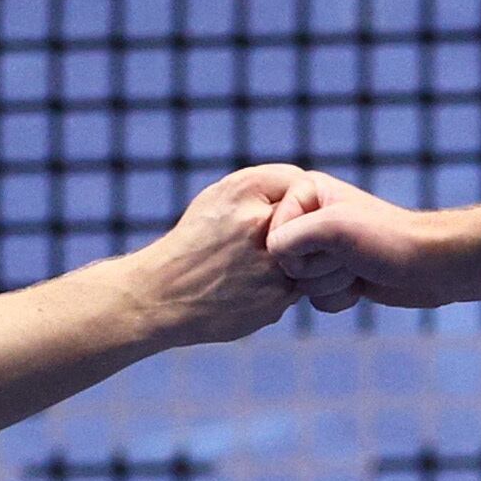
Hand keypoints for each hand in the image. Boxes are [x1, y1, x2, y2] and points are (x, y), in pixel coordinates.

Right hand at [130, 165, 300, 346]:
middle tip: (287, 241)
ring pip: (314, 256)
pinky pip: (301, 286)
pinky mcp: (276, 297)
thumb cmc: (194, 243)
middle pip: (313, 220)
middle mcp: (259, 222)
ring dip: (303, 261)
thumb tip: (317, 199)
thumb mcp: (219, 199)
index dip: (302, 198)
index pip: (302, 183)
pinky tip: (258, 287)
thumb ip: (266, 191)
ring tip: (267, 265)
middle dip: (306, 230)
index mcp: (243, 190)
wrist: (162, 295)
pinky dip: (288, 286)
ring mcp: (271, 263)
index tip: (293, 211)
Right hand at [266, 171, 479, 312]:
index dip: (298, 250)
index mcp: (305, 194)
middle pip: (284, 262)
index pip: (271, 234)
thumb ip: (291, 236)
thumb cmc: (387, 239)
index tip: (332, 243)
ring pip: (299, 284)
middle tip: (348, 257)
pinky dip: (338, 298)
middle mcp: (309, 219)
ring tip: (357, 269)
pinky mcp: (334, 275)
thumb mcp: (334, 228)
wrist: (430, 267)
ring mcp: (322, 249)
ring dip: (330, 284)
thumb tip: (272, 255)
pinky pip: (315, 299)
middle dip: (317, 269)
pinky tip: (360, 285)